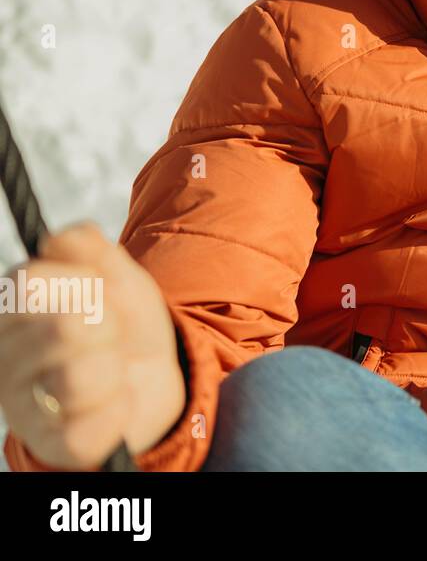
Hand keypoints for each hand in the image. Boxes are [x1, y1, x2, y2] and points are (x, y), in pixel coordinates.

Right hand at [0, 222, 185, 468]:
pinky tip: (115, 403)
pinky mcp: (51, 445)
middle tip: (111, 336)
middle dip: (109, 325)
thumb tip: (64, 237)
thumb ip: (91, 250)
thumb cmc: (125, 325)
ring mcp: (22, 405)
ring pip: (80, 375)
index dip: (85, 281)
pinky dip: (119, 408)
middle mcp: (4, 357)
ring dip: (116, 367)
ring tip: (113, 371)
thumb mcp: (119, 277)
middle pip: (64, 326)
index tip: (101, 291)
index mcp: (12, 309)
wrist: (155, 378)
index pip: (32, 280)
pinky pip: (91, 423)